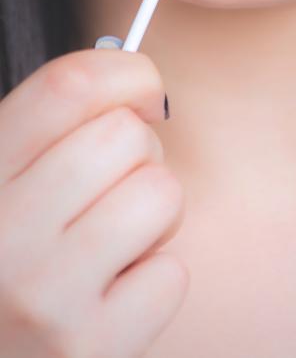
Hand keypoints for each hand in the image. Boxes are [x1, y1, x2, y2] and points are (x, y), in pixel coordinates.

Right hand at [0, 48, 187, 357]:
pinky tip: (113, 293)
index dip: (126, 71)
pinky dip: (154, 278)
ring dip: (153, 214)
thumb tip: (138, 85)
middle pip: (127, 135)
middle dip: (139, 153)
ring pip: (162, 194)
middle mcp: (3, 233)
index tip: (145, 91)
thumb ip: (50, 132)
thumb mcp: (8, 181)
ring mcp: (44, 296)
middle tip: (113, 186)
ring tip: (114, 241)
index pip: (68, 86)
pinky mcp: (87, 347)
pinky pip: (171, 273)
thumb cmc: (12, 257)